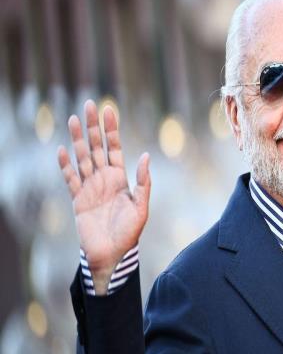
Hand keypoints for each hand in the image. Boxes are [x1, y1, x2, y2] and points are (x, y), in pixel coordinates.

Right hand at [58, 99, 150, 293]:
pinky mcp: (78, 199)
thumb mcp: (141, 206)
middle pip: (97, 146)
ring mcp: (89, 187)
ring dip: (78, 139)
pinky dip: (65, 165)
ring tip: (72, 120)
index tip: (108, 109)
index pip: (114, 147)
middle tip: (88, 105)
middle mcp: (104, 178)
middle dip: (93, 126)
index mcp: (120, 177)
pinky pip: (70, 179)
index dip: (111, 129)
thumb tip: (145, 155)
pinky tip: (62, 150)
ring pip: (82, 158)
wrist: (112, 254)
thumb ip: (143, 181)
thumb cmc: (130, 232)